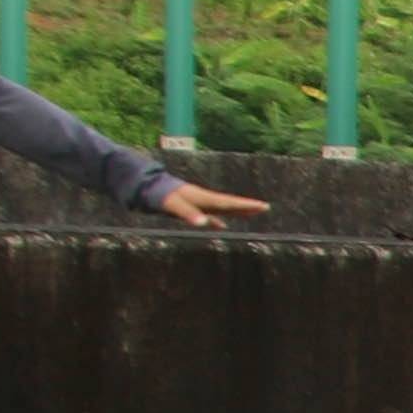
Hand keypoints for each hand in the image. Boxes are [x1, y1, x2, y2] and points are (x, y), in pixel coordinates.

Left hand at [153, 179, 270, 230]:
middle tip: (265, 207)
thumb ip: (188, 214)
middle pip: (230, 204)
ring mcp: (198, 203)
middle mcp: (204, 199)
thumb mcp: (173, 205)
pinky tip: (220, 226)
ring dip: (237, 211)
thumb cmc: (160, 196)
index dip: (246, 205)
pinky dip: (217, 220)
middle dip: (247, 206)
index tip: (262, 205)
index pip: (229, 202)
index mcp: (203, 198)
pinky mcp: (191, 208)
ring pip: (222, 208)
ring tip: (251, 213)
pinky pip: (209, 214)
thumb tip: (204, 224)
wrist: (147, 187)